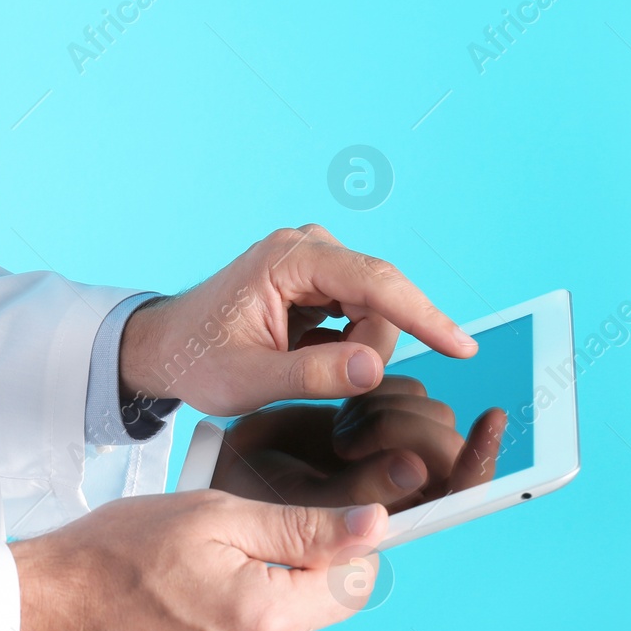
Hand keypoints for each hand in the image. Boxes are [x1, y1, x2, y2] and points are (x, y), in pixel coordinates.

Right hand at [10, 491, 388, 630]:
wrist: (38, 614)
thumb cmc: (113, 555)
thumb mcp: (212, 518)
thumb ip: (302, 528)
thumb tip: (374, 527)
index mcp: (264, 620)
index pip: (351, 587)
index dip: (329, 554)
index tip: (293, 540)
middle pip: (301, 620)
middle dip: (273, 586)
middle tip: (207, 563)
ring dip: (238, 622)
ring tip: (176, 598)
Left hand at [119, 225, 477, 415]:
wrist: (168, 346)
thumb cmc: (198, 360)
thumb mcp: (249, 382)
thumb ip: (312, 376)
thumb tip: (374, 368)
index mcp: (289, 258)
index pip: (375, 282)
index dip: (424, 316)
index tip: (462, 348)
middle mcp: (308, 247)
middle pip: (380, 299)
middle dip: (368, 349)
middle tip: (322, 382)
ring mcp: (315, 261)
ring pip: (375, 309)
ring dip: (357, 349)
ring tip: (304, 369)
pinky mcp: (319, 279)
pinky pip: (361, 313)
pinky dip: (350, 345)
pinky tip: (313, 359)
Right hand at [210, 376, 509, 512]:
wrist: (214, 481)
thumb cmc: (248, 504)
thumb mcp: (296, 503)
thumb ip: (357, 494)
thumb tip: (417, 472)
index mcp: (394, 530)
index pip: (458, 497)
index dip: (478, 461)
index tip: (492, 419)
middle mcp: (405, 499)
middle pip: (444, 449)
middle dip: (399, 431)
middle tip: (342, 440)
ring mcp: (396, 461)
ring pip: (432, 416)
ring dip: (382, 412)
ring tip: (335, 434)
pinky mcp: (383, 426)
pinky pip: (411, 392)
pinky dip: (380, 392)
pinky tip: (342, 413)